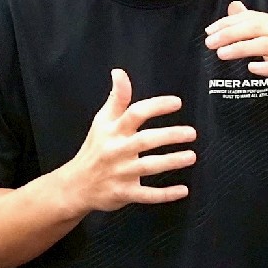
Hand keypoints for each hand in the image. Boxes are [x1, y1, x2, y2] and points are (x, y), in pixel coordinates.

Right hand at [67, 69, 196, 211]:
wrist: (76, 185)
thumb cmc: (95, 149)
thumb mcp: (102, 121)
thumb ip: (116, 98)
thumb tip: (119, 72)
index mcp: (113, 131)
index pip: (135, 113)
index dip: (157, 106)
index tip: (177, 102)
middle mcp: (117, 150)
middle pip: (146, 140)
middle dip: (170, 135)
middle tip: (191, 133)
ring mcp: (120, 173)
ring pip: (149, 167)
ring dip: (172, 161)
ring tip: (191, 156)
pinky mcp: (124, 193)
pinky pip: (147, 195)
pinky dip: (166, 194)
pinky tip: (183, 190)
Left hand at [205, 0, 267, 114]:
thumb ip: (254, 25)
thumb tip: (233, 6)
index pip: (252, 18)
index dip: (228, 23)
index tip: (208, 31)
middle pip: (258, 28)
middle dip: (231, 34)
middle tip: (209, 42)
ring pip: (267, 45)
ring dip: (242, 48)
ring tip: (221, 54)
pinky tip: (251, 68)